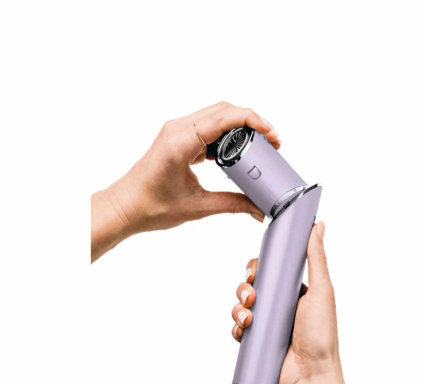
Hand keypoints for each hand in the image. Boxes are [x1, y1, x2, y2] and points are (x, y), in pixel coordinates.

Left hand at [91, 102, 280, 261]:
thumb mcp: (198, 207)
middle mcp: (177, 129)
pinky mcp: (178, 137)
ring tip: (259, 146)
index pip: (223, 117)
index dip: (252, 121)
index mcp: (179, 142)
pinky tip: (238, 152)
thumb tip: (257, 208)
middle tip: (272, 142)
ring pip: (216, 116)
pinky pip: (207, 127)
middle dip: (252, 122)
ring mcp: (176, 131)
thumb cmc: (151, 206)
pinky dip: (226, 135)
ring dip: (240, 127)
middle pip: (223, 110)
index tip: (270, 133)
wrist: (126, 207)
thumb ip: (233, 205)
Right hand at [230, 222, 351, 383]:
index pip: (271, 270)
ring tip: (249, 317)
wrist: (310, 376)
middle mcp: (280, 304)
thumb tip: (318, 226)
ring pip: (241, 304)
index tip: (255, 269)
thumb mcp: (321, 290)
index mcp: (295, 290)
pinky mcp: (256, 339)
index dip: (259, 267)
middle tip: (252, 294)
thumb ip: (316, 257)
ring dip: (239, 306)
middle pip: (252, 284)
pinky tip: (245, 329)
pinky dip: (237, 325)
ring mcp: (267, 322)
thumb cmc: (321, 335)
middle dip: (246, 286)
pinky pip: (237, 326)